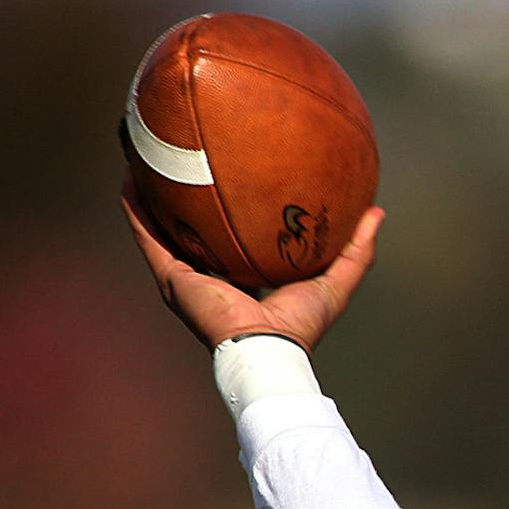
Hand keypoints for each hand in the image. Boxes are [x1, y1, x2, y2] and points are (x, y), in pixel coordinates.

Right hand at [120, 181, 384, 350]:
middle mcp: (208, 278)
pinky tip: (132, 177)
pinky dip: (137, 209)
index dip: (231, 213)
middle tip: (184, 159)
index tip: (233, 180)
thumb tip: (376, 212)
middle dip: (186, 199)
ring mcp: (185, 279)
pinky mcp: (171, 279)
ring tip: (147, 158)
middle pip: (192, 230)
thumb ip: (356, 249)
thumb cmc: (301, 325)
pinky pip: (148, 236)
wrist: (268, 350)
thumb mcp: (336, 280)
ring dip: (152, 196)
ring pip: (162, 228)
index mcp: (241, 280)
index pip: (232, 241)